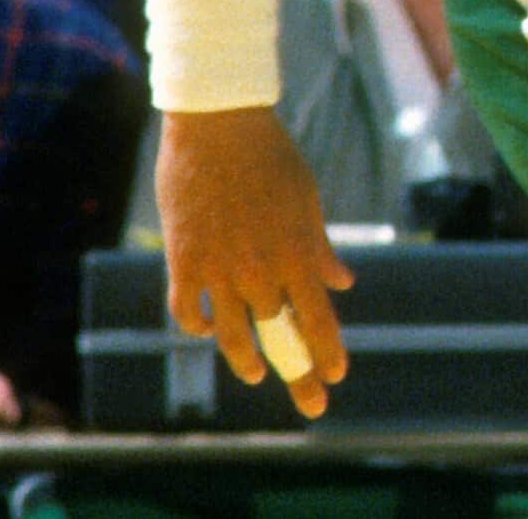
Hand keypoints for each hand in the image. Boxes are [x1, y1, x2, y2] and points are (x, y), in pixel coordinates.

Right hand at [157, 108, 352, 418]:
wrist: (220, 125)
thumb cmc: (272, 156)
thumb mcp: (307, 200)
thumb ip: (322, 248)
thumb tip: (344, 282)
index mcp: (298, 252)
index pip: (319, 317)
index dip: (328, 352)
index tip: (336, 376)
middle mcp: (261, 269)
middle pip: (280, 335)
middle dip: (298, 372)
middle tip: (312, 402)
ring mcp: (220, 268)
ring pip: (232, 335)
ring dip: (247, 361)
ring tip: (255, 373)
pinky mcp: (184, 260)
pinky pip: (187, 310)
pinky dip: (197, 326)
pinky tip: (206, 330)